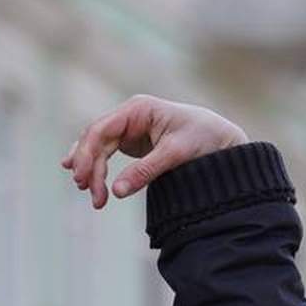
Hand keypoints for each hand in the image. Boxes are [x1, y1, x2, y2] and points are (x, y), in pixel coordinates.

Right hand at [61, 95, 246, 207]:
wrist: (222, 138)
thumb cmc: (203, 137)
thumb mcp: (176, 154)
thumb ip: (146, 170)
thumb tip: (117, 191)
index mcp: (138, 109)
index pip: (101, 130)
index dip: (87, 154)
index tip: (83, 178)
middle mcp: (129, 116)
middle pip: (96, 140)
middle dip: (89, 166)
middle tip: (88, 192)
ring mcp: (129, 128)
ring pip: (99, 148)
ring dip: (92, 170)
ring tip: (92, 196)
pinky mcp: (133, 142)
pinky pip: (106, 153)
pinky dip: (97, 167)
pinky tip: (87, 179)